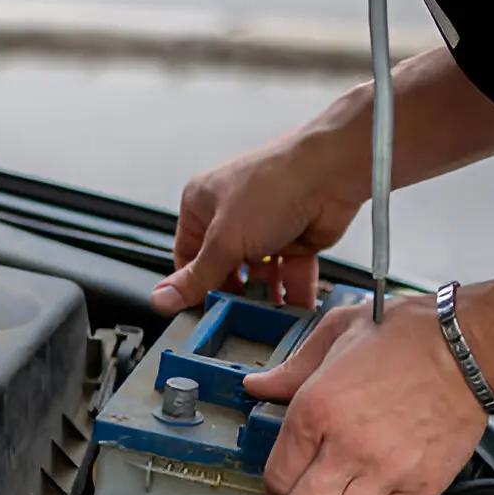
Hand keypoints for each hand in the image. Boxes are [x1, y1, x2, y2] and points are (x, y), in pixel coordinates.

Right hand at [152, 135, 363, 315]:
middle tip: (236, 321)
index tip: (201, 312)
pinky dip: (293, 294)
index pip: (187, 256)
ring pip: (260, 277)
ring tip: (266, 322)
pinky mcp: (296, 240)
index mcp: (202, 204)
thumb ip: (197, 276)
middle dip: (233, 296)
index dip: (193, 286)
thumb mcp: (225, 239)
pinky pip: (290, 275)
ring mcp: (266, 228)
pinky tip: (294, 313)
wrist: (331, 172)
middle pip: (225, 270)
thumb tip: (163, 298)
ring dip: (265, 300)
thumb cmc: (274, 184)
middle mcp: (233, 215)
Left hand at [243, 296, 488, 494]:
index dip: (273, 491)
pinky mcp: (421, 486)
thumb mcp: (339, 333)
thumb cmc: (408, 336)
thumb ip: (293, 367)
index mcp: (317, 408)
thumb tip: (258, 387)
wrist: (468, 346)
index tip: (281, 490)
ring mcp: (386, 470)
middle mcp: (347, 446)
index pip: (276, 478)